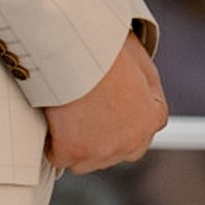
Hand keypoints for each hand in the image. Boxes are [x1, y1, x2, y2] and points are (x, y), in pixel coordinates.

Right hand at [45, 25, 166, 172]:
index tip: (106, 109)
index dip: (123, 118)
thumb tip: (140, 92)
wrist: (75, 46)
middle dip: (103, 136)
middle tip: (85, 112)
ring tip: (69, 114)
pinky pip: (59, 157)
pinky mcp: (72, 153)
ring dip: (78, 143)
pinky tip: (52, 121)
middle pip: (117, 150)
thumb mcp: (140, 60)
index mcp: (152, 118)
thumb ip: (146, 86)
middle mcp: (133, 141)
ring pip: (88, 159)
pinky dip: (52, 143)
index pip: (145, 130)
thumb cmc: (105, 45)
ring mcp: (102, 151)